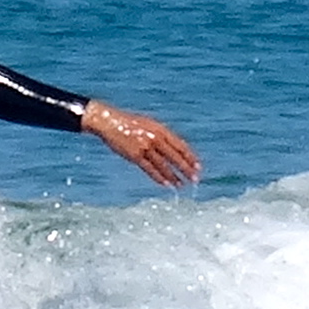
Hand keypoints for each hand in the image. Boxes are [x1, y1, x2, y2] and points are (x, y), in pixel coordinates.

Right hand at [82, 99, 199, 186]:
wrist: (110, 122)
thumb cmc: (129, 124)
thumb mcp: (149, 124)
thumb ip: (161, 135)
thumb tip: (174, 148)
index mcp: (161, 129)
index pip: (181, 146)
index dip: (191, 157)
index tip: (198, 166)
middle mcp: (155, 138)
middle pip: (175, 156)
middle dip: (186, 169)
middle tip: (195, 179)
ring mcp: (145, 147)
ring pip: (164, 165)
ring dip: (174, 176)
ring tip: (181, 185)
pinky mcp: (135, 156)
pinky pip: (150, 169)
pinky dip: (159, 178)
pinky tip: (166, 185)